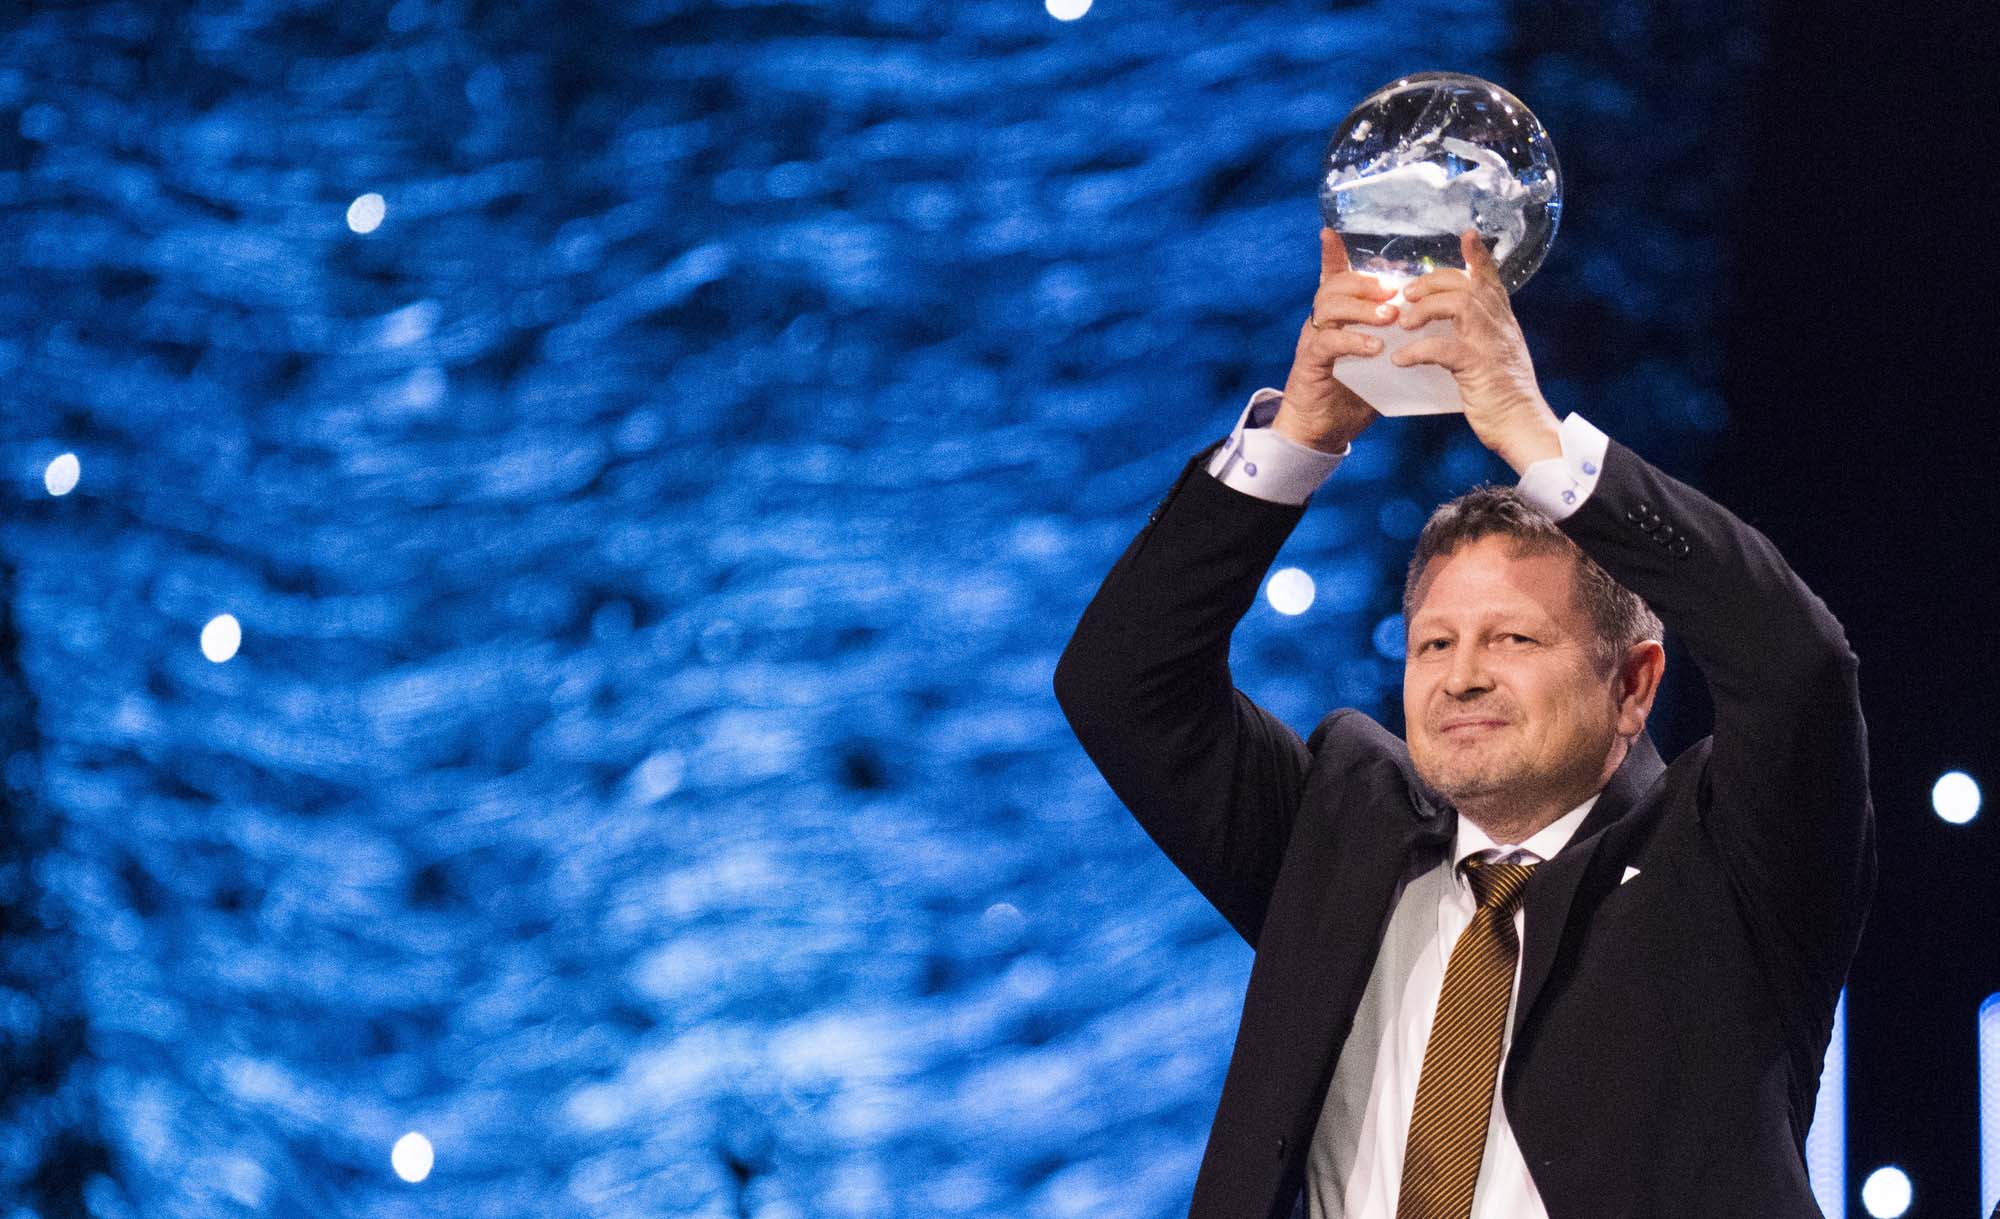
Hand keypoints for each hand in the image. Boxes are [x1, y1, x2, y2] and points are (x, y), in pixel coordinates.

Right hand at [1274, 229, 1391, 452]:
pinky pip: (1328, 340)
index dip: (1331, 254)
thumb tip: (1437, 327)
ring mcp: (1313, 340)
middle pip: (1335, 284)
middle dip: (1365, 282)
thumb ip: (1399, 342)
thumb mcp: (1382, 362)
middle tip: (1394, 292)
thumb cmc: (1353, 395)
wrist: (1322, 430)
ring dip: (1362, 308)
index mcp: (1337, 317)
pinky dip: (1353, 340)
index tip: (1330, 233)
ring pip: (1329, 305)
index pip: (1332, 277)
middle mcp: (1321, 322)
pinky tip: (1375, 347)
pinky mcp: (1310, 362)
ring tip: (1389, 318)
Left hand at [1394, 229, 1561, 472]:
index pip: (1491, 278)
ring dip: (1425, 309)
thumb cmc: (1503, 395)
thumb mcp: (1496, 355)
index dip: (1479, 256)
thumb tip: (1457, 325)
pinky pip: (1442, 348)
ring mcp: (1490, 343)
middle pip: (1466, 284)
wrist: (1522, 426)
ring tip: (1403, 324)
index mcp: (1502, 320)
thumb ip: (1482, 334)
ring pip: (1457, 305)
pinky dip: (1417, 351)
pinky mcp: (1477, 366)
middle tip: (1406, 295)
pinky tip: (1399, 360)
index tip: (1467, 235)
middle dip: (1432, 283)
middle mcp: (1499, 324)